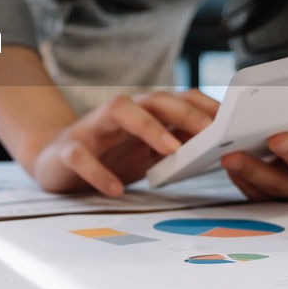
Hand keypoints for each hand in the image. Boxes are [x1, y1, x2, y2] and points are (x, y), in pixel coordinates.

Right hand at [29, 90, 218, 195]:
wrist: (53, 160)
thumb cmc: (108, 154)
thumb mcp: (146, 151)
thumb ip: (177, 144)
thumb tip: (221, 147)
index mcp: (141, 113)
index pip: (177, 99)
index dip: (205, 106)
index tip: (233, 120)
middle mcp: (119, 114)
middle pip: (153, 100)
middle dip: (184, 112)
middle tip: (211, 131)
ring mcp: (92, 129)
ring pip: (118, 111)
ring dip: (147, 127)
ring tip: (171, 150)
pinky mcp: (68, 150)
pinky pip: (81, 156)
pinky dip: (98, 172)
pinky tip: (116, 189)